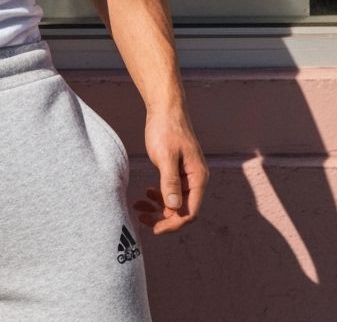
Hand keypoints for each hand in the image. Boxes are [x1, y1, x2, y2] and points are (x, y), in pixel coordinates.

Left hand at [132, 109, 208, 233]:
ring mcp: (186, 176)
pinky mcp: (177, 171)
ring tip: (138, 206)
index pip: (190, 212)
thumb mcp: (166, 155)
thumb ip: (170, 182)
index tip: (154, 228)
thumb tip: (174, 208)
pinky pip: (171, 191)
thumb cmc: (166, 129)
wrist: (165, 108)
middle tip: (141, 218)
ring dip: (158, 208)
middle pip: (182, 210)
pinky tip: (146, 194)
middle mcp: (195, 180)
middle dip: (163, 217)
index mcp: (198, 179)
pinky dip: (159, 196)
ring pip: (175, 202)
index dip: (173, 223)